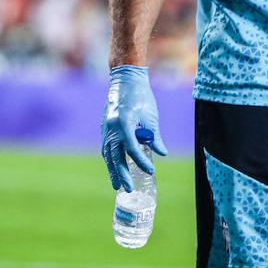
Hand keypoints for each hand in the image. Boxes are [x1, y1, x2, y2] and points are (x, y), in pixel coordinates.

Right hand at [101, 65, 167, 192]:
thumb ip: (155, 136)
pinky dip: (110, 159)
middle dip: (121, 173)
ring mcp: (106, 127)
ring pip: (108, 153)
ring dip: (112, 169)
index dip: (141, 160)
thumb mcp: (151, 116)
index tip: (151, 170)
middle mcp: (112, 126)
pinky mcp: (105, 127)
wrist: (125, 79)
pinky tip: (114, 168)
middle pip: (115, 155)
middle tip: (127, 189)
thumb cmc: (141, 95)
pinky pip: (106, 147)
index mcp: (124, 121)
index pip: (131, 147)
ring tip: (117, 185)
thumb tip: (161, 153)